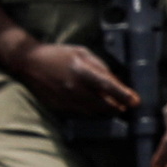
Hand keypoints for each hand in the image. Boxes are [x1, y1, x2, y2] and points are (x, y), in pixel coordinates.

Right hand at [7, 38, 140, 120]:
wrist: (30, 63)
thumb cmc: (59, 55)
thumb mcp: (82, 52)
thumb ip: (100, 67)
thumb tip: (116, 82)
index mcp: (81, 70)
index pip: (107, 85)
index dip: (123, 94)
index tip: (136, 101)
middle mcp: (75, 88)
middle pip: (104, 104)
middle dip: (118, 106)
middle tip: (127, 105)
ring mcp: (67, 100)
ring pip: (94, 112)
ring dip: (107, 111)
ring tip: (114, 107)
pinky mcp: (61, 108)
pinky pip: (82, 114)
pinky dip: (92, 112)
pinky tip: (96, 107)